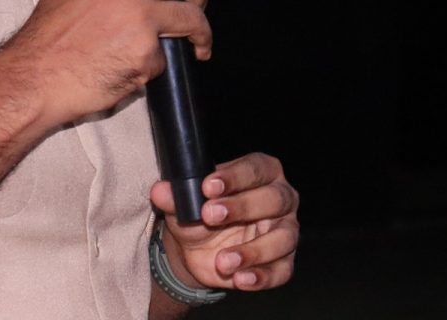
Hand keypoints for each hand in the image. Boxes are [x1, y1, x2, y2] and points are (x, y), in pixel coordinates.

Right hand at [0, 0, 209, 127]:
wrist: (36, 75)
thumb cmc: (48, 35)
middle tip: (196, 3)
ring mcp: (142, 19)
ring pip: (192, 17)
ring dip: (201, 32)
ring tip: (198, 43)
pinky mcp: (147, 54)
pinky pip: (166, 57)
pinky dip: (155, 64)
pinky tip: (136, 68)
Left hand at [151, 153, 298, 292]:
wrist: (199, 250)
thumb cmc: (200, 214)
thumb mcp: (184, 204)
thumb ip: (175, 196)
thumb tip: (160, 191)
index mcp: (262, 172)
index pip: (255, 168)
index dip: (234, 176)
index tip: (208, 186)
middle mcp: (281, 198)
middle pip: (273, 199)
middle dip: (242, 207)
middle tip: (209, 216)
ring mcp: (285, 231)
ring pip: (282, 238)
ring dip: (253, 250)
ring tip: (223, 260)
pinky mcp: (283, 261)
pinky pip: (281, 270)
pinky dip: (262, 277)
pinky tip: (241, 279)